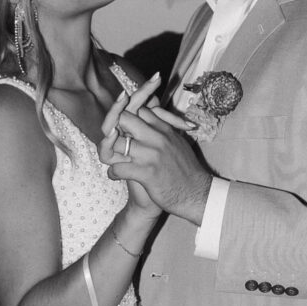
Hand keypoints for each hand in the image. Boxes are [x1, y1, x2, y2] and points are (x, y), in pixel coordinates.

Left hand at [100, 82, 212, 223]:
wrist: (196, 194)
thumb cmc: (187, 170)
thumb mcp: (178, 142)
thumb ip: (167, 127)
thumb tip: (155, 114)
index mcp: (165, 129)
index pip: (140, 110)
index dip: (129, 117)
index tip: (125, 130)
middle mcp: (157, 138)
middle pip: (124, 119)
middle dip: (115, 128)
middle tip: (114, 141)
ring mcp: (151, 155)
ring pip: (117, 143)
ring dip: (110, 152)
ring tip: (112, 159)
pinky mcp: (146, 173)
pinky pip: (118, 168)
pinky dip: (113, 173)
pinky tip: (115, 175)